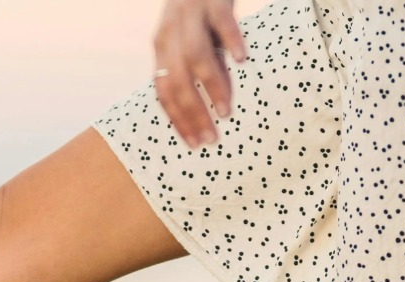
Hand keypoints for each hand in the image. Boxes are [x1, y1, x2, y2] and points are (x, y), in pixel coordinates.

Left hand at [152, 0, 247, 147]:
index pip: (164, 91)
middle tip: (211, 138)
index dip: (177, 120)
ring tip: (225, 110)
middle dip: (193, 113)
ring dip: (211, 87)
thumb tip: (210, 106)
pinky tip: (242, 60)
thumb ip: (197, 69)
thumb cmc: (201, 12)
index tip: (194, 144)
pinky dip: (231, 41)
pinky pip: (221, 22)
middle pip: (177, 80)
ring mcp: (190, 15)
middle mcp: (170, 33)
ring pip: (195, 57)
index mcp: (162, 48)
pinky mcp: (213, 0)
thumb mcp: (190, 41)